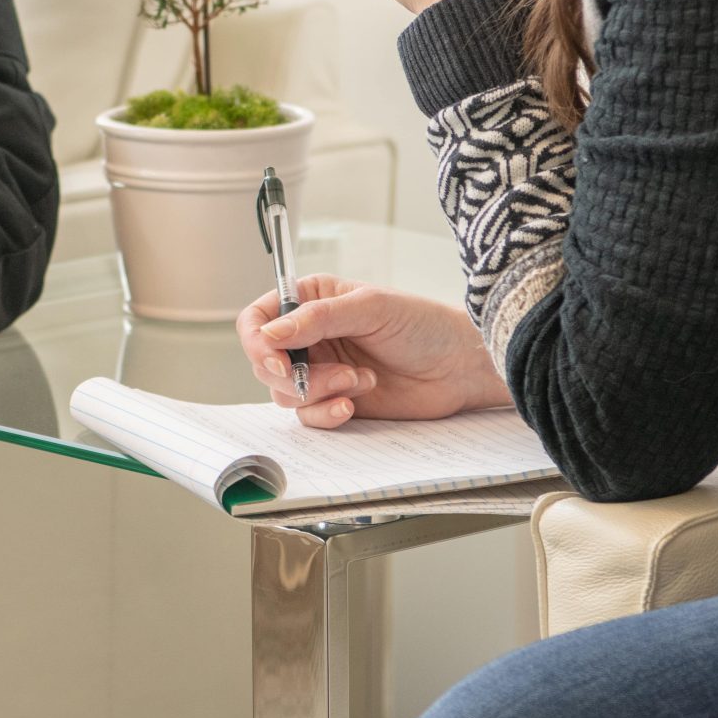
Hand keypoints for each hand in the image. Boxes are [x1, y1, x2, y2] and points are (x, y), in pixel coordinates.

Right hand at [236, 274, 512, 428]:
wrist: (459, 368)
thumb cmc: (423, 326)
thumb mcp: (370, 308)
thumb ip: (316, 318)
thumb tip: (269, 334)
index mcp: (312, 301)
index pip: (259, 319)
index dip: (258, 342)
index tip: (277, 362)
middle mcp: (310, 336)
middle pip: (264, 361)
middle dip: (293, 375)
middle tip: (332, 376)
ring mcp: (321, 370)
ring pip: (284, 392)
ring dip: (319, 392)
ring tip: (359, 382)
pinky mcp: (335, 401)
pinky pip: (308, 416)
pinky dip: (326, 414)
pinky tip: (352, 405)